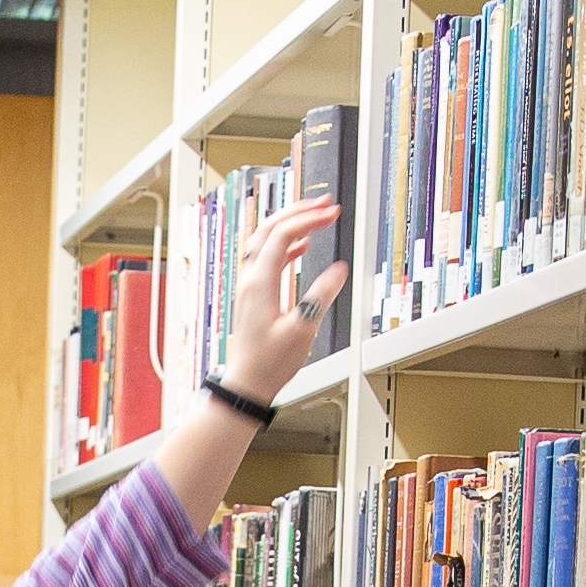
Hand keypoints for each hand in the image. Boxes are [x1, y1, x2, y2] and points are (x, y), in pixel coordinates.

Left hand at [218, 193, 347, 401]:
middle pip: (269, 228)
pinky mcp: (254, 293)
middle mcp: (251, 278)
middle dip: (297, 210)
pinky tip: (302, 246)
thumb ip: (320, 297)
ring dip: (289, 223)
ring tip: (314, 216)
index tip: (331, 213)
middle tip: (323, 203)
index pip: (283, 234)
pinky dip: (284, 244)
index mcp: (261, 282)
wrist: (247, 382)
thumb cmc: (270, 363)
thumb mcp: (303, 331)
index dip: (309, 219)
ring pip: (264, 239)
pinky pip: (265, 256)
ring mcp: (250, 284)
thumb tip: (338, 270)